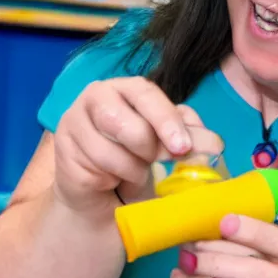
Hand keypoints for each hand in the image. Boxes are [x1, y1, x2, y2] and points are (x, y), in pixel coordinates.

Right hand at [53, 76, 222, 215]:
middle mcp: (97, 96)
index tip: (182, 147)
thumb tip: (214, 142)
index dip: (166, 120)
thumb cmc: (138, 156)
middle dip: (149, 149)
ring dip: (132, 169)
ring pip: (112, 151)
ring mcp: (74, 122)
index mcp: (126, 87)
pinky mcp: (63, 152)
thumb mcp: (168, 141)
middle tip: (159, 161)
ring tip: (134, 171)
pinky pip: (96, 170)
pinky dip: (113, 180)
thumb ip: (189, 134)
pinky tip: (113, 179)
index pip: (146, 93)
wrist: (103, 189)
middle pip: (127, 123)